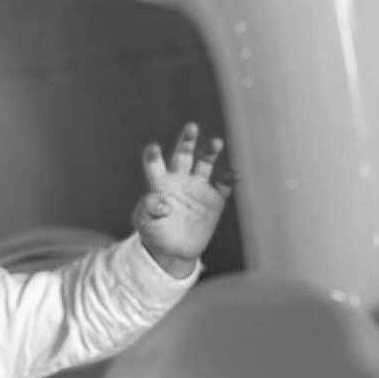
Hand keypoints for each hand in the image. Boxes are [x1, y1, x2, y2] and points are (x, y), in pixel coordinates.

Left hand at [132, 122, 232, 277]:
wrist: (174, 250)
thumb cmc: (154, 233)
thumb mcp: (145, 223)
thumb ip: (149, 210)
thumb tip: (161, 202)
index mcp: (159, 182)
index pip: (155, 163)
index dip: (153, 155)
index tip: (153, 148)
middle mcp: (179, 179)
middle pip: (183, 153)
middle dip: (187, 140)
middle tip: (191, 127)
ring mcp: (198, 188)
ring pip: (205, 163)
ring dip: (210, 151)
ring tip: (216, 142)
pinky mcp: (214, 200)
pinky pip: (223, 186)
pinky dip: (229, 180)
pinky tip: (233, 175)